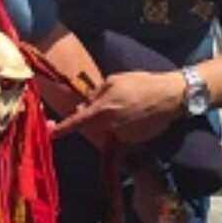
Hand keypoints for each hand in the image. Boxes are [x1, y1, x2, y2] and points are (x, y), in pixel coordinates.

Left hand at [52, 70, 185, 143]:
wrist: (171, 96)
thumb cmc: (141, 84)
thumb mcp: (113, 80)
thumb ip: (95, 94)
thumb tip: (83, 107)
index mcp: (103, 110)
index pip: (77, 121)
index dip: (62, 128)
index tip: (50, 133)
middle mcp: (111, 126)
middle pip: (93, 124)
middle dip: (96, 114)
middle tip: (114, 99)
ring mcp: (124, 136)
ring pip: (108, 129)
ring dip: (112, 119)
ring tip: (130, 104)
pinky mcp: (135, 142)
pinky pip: (122, 134)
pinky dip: (125, 125)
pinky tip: (137, 113)